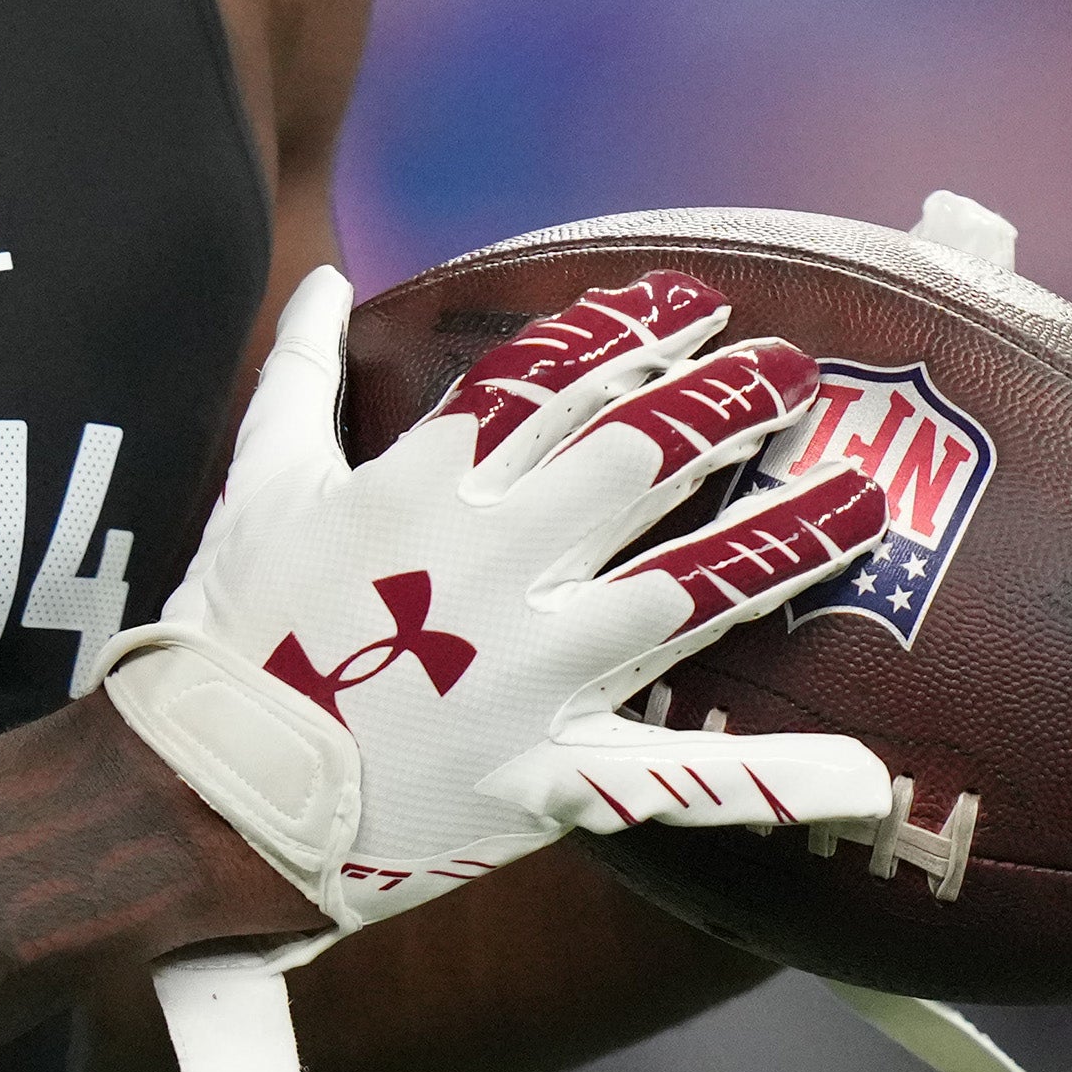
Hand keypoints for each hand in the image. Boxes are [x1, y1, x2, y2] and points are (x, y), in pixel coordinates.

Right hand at [101, 264, 896, 1071]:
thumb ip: (300, 372)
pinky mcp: (544, 776)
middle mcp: (490, 569)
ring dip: (782, 536)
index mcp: (422, 490)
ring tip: (866, 492)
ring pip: (684, 591)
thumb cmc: (228, 630)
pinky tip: (865, 778)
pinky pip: (671, 780)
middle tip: (795, 369)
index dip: (629, 333)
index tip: (692, 303)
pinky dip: (769, 782)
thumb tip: (321, 277)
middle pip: (636, 461)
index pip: (547, 382)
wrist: (205, 794)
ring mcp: (525, 676)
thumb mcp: (258, 482)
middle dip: (726, 403)